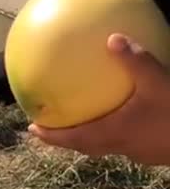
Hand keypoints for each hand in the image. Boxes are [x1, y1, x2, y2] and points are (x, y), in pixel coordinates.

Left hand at [29, 33, 169, 165]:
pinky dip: (112, 134)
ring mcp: (137, 152)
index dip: (50, 136)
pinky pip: (123, 143)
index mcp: (112, 133)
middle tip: (45, 129)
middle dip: (62, 139)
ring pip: (103, 147)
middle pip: (83, 146)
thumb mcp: (159, 82)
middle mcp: (120, 146)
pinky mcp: (152, 152)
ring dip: (87, 138)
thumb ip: (135, 60)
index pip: (72, 138)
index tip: (32, 129)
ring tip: (79, 124)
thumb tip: (111, 37)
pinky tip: (123, 118)